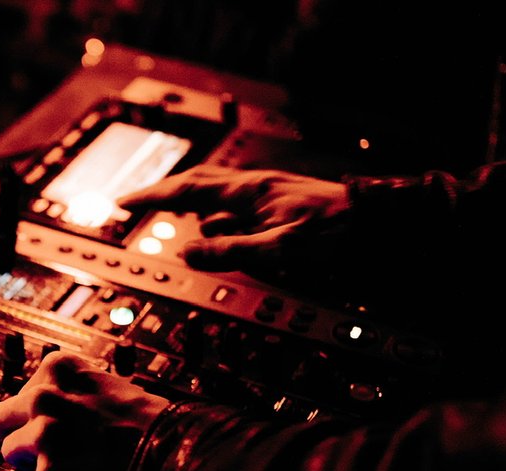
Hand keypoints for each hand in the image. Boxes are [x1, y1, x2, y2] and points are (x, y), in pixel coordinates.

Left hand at [0, 351, 170, 470]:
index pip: (19, 391)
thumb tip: (39, 405)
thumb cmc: (146, 421)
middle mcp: (43, 397)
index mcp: (56, 369)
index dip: (33, 411)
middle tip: (44, 444)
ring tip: (69, 461)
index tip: (48, 420)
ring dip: (34, 460)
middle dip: (18, 432)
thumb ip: (67, 391)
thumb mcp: (102, 384)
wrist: (170, 453)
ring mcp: (44, 435)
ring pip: (10, 451)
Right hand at [118, 166, 349, 275]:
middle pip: (197, 184)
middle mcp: (257, 188)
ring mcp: (269, 196)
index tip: (123, 203)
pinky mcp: (281, 209)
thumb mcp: (279, 250)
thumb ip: (229, 251)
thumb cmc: (337, 237)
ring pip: (215, 197)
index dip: (152, 198)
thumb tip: (186, 252)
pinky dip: (213, 221)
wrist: (383, 226)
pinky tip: (213, 234)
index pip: (187, 190)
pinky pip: (235, 213)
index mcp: (250, 192)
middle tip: (135, 203)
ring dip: (186, 205)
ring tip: (165, 214)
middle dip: (163, 194)